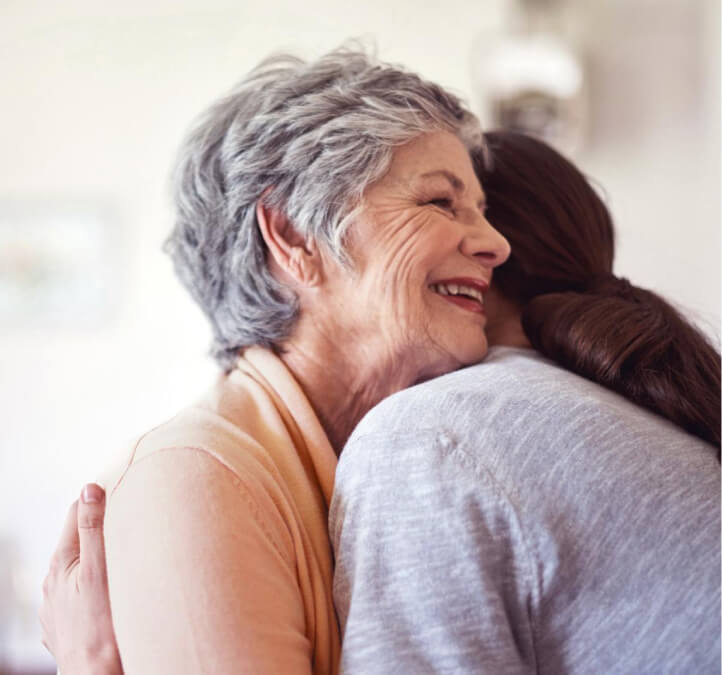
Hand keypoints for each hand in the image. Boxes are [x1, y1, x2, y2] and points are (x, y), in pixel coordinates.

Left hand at [40, 484, 123, 674]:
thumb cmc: (103, 627)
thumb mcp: (101, 569)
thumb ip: (94, 528)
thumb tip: (90, 489)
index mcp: (61, 562)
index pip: (76, 512)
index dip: (99, 500)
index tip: (122, 495)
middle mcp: (52, 583)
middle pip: (78, 542)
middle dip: (101, 533)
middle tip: (129, 530)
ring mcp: (56, 606)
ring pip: (79, 571)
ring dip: (97, 564)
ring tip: (122, 567)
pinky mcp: (64, 627)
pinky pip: (80, 597)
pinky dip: (94, 591)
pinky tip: (110, 598)